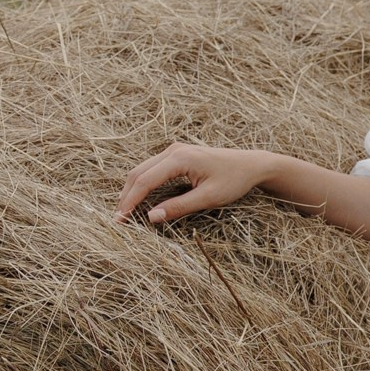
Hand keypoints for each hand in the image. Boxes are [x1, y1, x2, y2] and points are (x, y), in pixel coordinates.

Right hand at [116, 142, 279, 226]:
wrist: (251, 165)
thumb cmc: (234, 180)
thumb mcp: (208, 198)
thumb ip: (179, 207)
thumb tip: (151, 217)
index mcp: (180, 158)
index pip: (144, 181)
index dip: (129, 202)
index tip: (119, 220)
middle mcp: (173, 150)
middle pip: (138, 173)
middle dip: (125, 197)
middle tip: (118, 220)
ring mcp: (174, 151)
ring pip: (142, 170)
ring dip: (132, 191)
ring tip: (125, 213)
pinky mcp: (177, 155)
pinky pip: (152, 169)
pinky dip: (142, 185)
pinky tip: (139, 201)